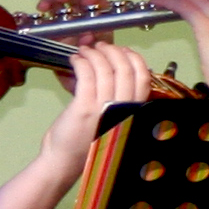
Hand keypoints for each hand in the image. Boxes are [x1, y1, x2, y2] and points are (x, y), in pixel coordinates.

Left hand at [40, 40, 150, 178]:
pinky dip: (81, 61)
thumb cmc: (86, 140)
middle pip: (125, 68)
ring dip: (94, 53)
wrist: (65, 162)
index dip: (133, 58)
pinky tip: (75, 59)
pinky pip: (87, 73)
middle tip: (100, 47)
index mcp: (132, 111)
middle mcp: (123, 109)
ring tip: (85, 51)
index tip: (122, 50)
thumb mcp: (111, 119)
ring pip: (105, 68)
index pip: (143, 77)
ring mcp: (104, 107)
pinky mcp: (84, 106)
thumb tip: (116, 68)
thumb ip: (118, 98)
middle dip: (113, 51)